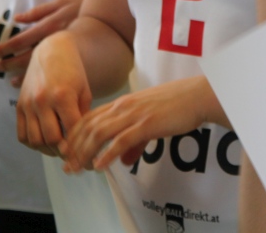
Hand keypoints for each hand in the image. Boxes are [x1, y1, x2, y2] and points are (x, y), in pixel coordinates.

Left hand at [0, 0, 84, 83]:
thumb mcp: (61, 3)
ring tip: (10, 81)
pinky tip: (33, 85)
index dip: (7, 47)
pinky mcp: (74, 62)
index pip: (24, 39)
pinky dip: (42, 80)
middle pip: (28, 56)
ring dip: (23, 75)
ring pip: (41, 68)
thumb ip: (38, 11)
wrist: (111, 16)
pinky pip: (54, 74)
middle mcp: (56, 41)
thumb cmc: (83, 6)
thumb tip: (18, 18)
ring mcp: (65, 53)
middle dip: (11, 62)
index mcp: (51, 25)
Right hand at [15, 30, 92, 155]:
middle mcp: (42, 101)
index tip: (87, 162)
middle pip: (51, 140)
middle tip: (73, 157)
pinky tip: (45, 143)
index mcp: (63, 96)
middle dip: (64, 152)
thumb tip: (84, 144)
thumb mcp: (84, 91)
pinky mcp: (19, 106)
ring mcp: (28, 104)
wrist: (51, 50)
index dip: (80, 149)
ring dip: (48, 150)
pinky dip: (33, 144)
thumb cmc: (73, 71)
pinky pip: (22, 135)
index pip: (72, 131)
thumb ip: (83, 117)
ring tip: (60, 150)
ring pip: (35, 140)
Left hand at [61, 76, 218, 172]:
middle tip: (67, 166)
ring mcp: (134, 114)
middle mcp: (123, 107)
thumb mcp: (150, 122)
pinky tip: (99, 166)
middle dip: (74, 147)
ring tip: (77, 169)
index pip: (89, 118)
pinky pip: (121, 140)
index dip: (75, 135)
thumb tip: (125, 161)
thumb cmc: (177, 107)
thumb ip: (135, 142)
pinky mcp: (146, 124)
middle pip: (89, 126)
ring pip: (99, 133)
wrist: (197, 96)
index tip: (67, 153)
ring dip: (85, 153)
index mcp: (123, 103)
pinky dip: (107, 154)